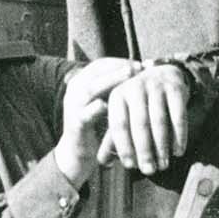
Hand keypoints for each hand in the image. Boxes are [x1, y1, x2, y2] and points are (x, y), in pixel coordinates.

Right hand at [55, 58, 138, 186]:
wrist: (78, 155)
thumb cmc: (98, 126)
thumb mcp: (108, 102)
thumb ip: (119, 87)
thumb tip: (146, 67)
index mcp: (82, 81)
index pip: (102, 64)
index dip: (121, 62)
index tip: (141, 64)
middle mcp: (75, 90)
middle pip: (97, 72)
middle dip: (119, 68)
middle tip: (138, 66)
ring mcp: (72, 106)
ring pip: (91, 88)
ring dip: (111, 80)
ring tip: (129, 75)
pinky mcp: (75, 123)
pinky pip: (85, 113)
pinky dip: (97, 108)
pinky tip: (111, 104)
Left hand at [98, 64, 190, 176]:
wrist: (163, 76)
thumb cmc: (139, 105)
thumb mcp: (123, 116)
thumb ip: (112, 138)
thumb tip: (102, 162)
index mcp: (118, 95)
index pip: (119, 125)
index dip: (124, 147)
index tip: (130, 166)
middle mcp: (135, 87)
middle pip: (140, 123)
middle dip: (144, 150)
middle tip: (149, 170)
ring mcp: (156, 85)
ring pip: (159, 121)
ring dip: (162, 146)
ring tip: (163, 165)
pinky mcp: (176, 88)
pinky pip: (178, 116)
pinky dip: (179, 136)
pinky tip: (178, 152)